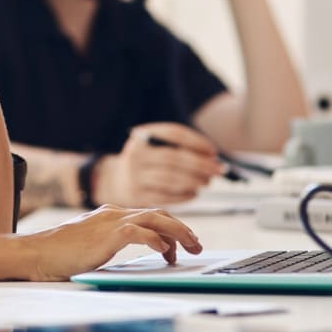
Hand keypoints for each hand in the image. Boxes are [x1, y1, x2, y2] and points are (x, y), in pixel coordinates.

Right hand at [18, 205, 202, 280]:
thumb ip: (111, 242)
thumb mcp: (92, 245)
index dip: (171, 227)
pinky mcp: (106, 236)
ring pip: (154, 219)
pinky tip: (162, 251)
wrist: (36, 254)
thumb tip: (133, 252)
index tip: (181, 243)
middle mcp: (113, 214)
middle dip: (182, 228)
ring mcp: (109, 222)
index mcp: (110, 215)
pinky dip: (155, 239)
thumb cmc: (59, 254)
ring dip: (177, 233)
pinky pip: (138, 232)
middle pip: (158, 213)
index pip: (149, 214)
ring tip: (190, 247)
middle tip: (196, 245)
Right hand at [94, 123, 223, 205]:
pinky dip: (184, 195)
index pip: (173, 134)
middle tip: (218, 169)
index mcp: (142, 137)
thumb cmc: (145, 163)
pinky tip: (194, 193)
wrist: (113, 181)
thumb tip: (211, 157)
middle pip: (174, 158)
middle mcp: (135, 155)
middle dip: (200, 164)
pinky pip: (166, 197)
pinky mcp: (136, 196)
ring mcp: (134, 177)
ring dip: (194, 180)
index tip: (213, 151)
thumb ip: (178, 148)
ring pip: (171, 179)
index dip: (196, 141)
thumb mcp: (154, 147)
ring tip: (207, 181)